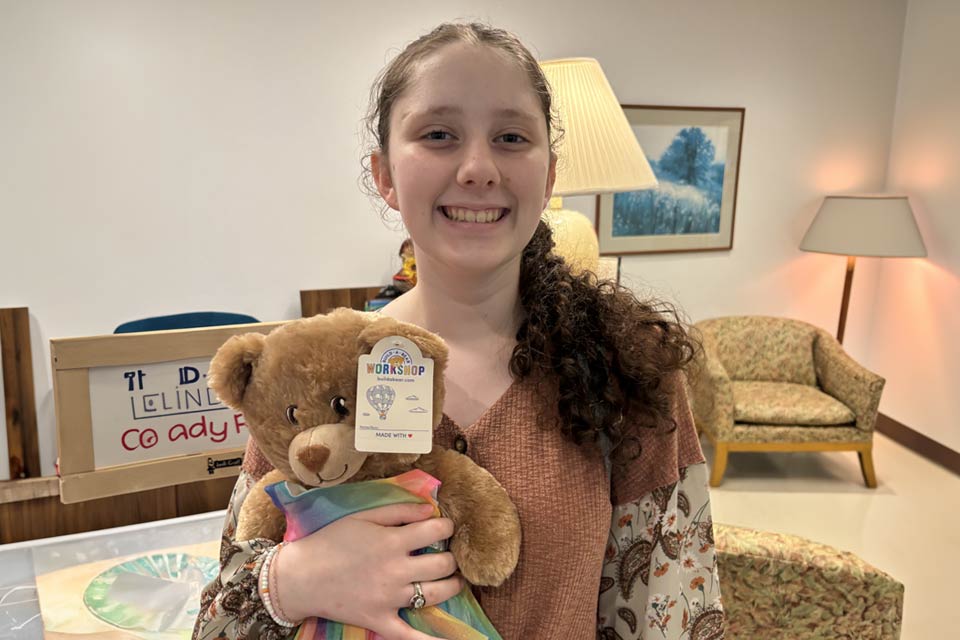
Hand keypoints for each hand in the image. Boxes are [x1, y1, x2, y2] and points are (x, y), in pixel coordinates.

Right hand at [272, 502, 463, 639]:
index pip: (436, 531)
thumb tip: (431, 509)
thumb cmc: (330, 541)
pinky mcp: (380, 620)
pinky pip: (409, 635)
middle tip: (447, 556)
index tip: (445, 527)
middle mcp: (396, 570)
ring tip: (453, 581)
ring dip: (452, 586)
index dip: (447, 527)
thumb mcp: (362, 517)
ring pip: (436, 594)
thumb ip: (398, 511)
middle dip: (451, 558)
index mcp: (392, 541)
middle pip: (443, 564)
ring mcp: (390, 598)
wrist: (299, 577)